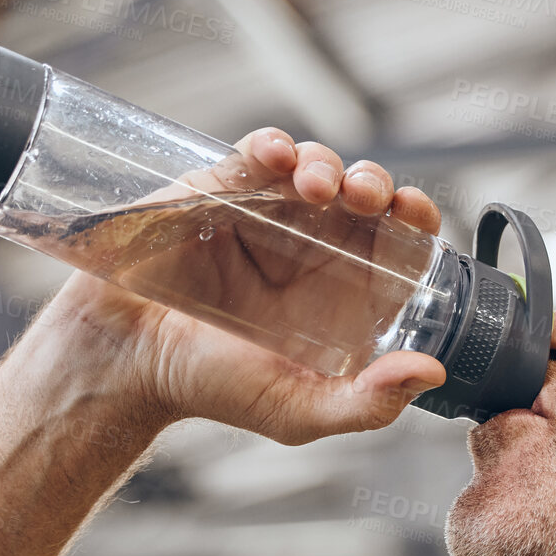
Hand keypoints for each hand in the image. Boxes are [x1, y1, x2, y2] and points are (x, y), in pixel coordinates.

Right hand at [37, 127, 447, 443]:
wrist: (124, 363)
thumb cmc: (210, 389)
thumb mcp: (297, 411)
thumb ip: (367, 405)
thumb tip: (431, 374)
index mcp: (344, 292)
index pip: (398, 242)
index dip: (414, 220)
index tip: (412, 214)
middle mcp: (312, 248)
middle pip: (364, 194)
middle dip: (375, 183)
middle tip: (365, 197)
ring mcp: (267, 215)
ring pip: (315, 165)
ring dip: (327, 162)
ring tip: (317, 186)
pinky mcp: (220, 190)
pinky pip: (255, 154)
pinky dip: (272, 144)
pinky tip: (276, 155)